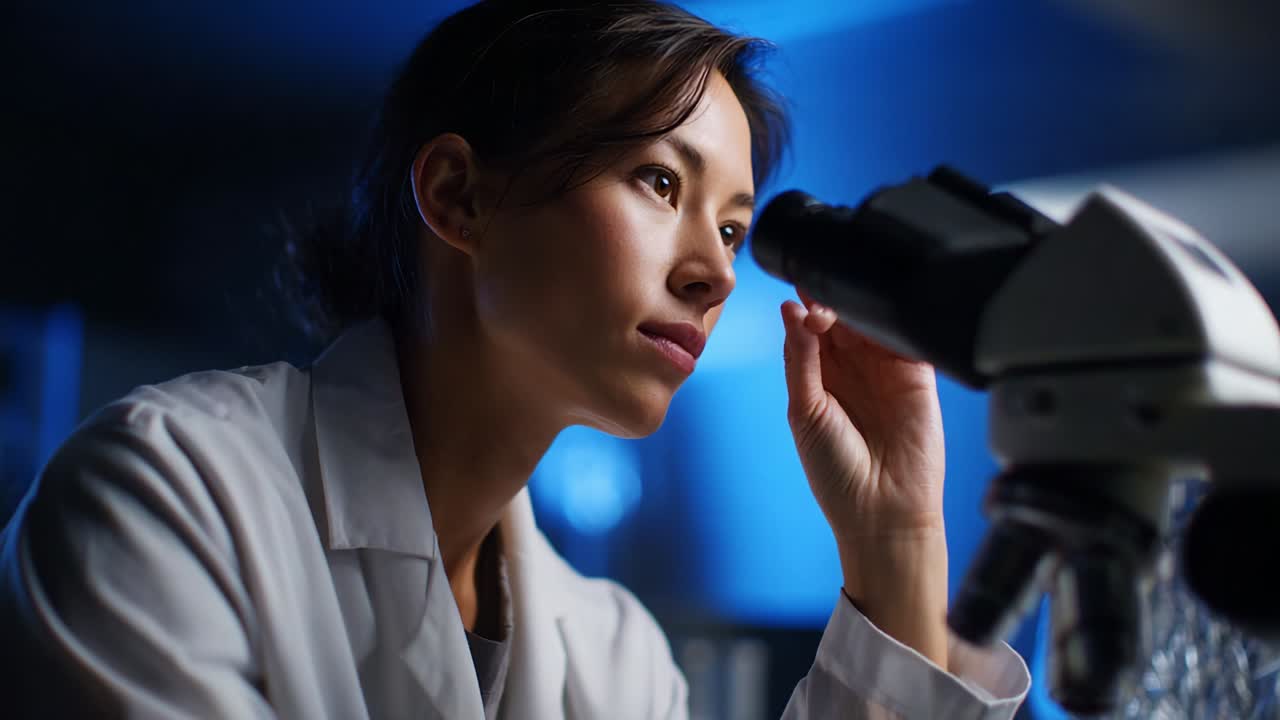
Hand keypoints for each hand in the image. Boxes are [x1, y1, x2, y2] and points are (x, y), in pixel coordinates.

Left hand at [780, 292, 945, 538]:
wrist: (883, 511)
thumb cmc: (835, 471)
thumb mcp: (805, 411)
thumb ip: (800, 359)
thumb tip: (790, 309)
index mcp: (819, 376)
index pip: (810, 328)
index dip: (804, 308)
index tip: (797, 298)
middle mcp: (853, 368)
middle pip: (841, 317)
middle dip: (828, 304)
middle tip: (820, 311)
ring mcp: (886, 369)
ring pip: (872, 321)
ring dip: (857, 310)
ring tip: (841, 317)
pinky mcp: (918, 374)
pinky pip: (908, 337)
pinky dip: (895, 321)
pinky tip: (878, 319)